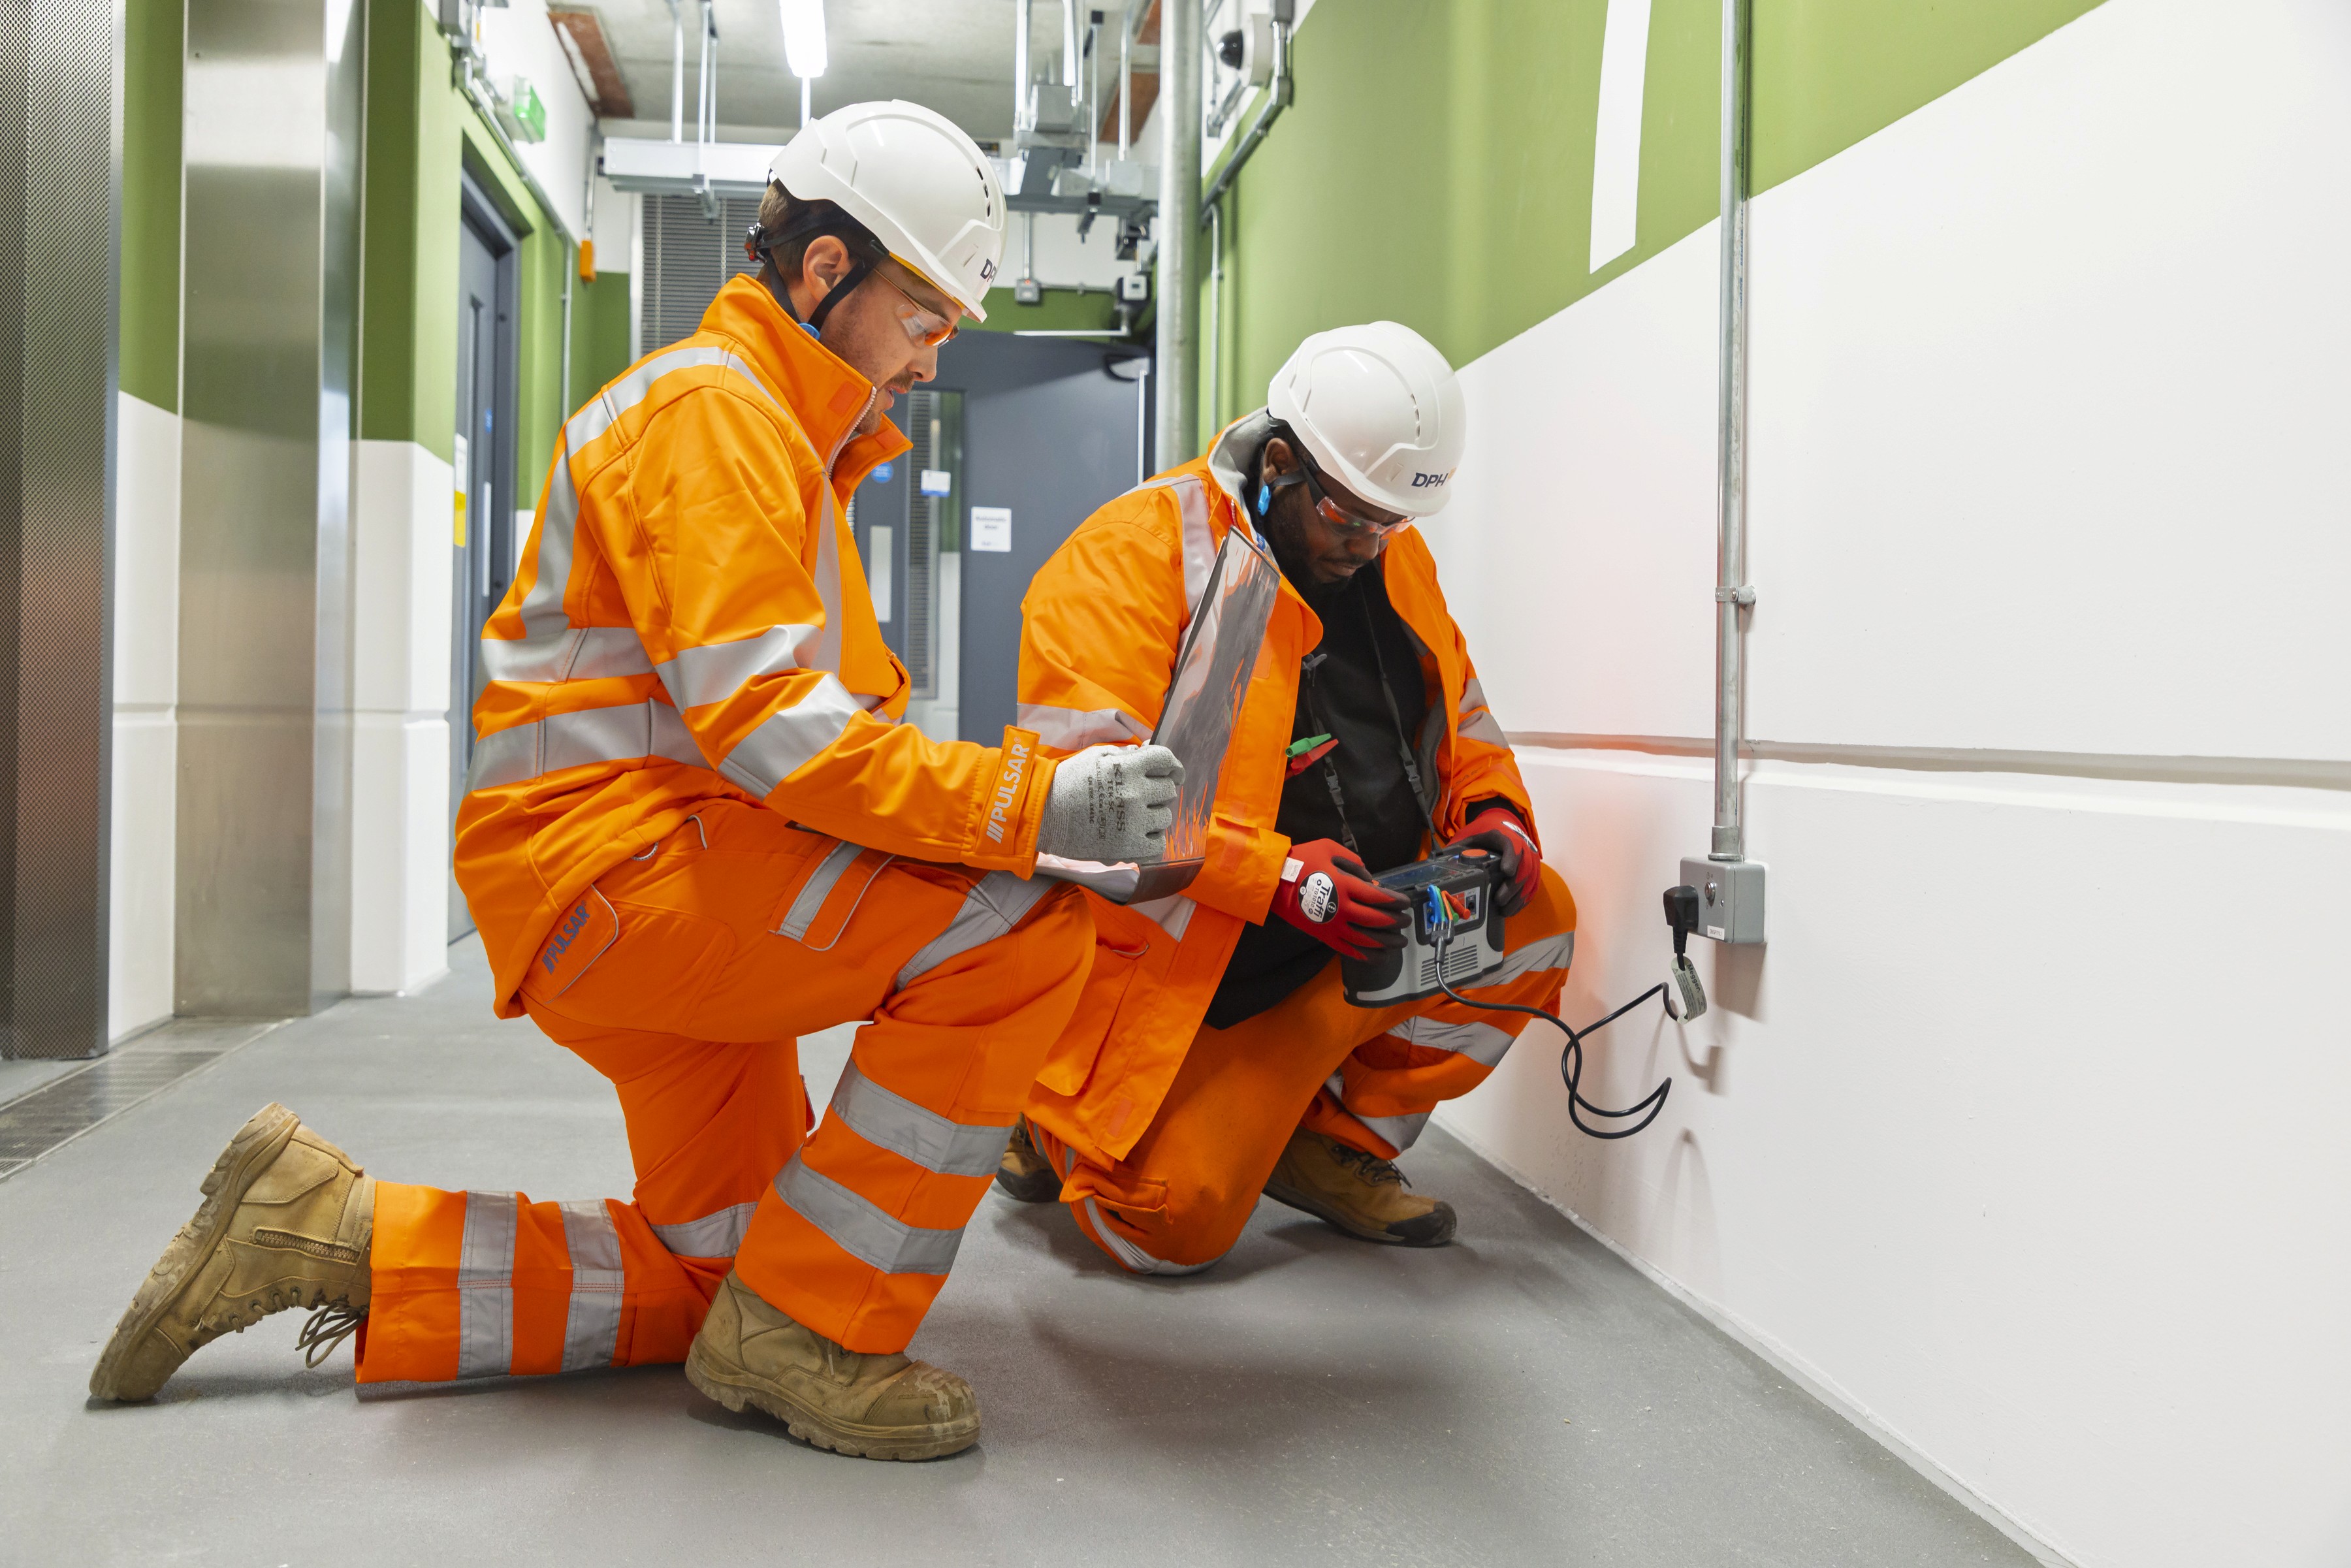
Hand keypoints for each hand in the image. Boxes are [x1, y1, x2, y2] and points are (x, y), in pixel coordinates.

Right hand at [1036, 744, 1183, 863]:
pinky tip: (1140, 835)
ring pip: (1165, 817)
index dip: (1173, 765)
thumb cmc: (1067, 782)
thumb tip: (1148, 749)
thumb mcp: (1096, 756)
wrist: (1043, 815)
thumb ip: (1126, 754)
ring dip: (1154, 815)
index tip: (1174, 773)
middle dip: (1159, 790)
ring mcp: (1133, 822)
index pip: (1166, 759)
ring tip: (1136, 816)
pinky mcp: (1128, 848)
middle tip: (1144, 795)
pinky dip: (1152, 841)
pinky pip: (1158, 845)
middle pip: (1168, 790)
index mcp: (1127, 767)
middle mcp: (1134, 793)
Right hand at [1269, 839, 1407, 959]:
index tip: (1405, 902)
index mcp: (1344, 885)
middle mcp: (1341, 908)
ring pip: (1366, 939)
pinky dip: (1366, 955)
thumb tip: (1370, 880)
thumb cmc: (1301, 859)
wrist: (1272, 881)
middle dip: (1396, 921)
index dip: (1396, 901)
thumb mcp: (1329, 849)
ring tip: (1399, 942)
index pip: (1378, 897)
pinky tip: (1379, 956)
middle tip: (1406, 921)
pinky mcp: (1324, 937)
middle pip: (1376, 919)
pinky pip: (1349, 950)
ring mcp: (1332, 926)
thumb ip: (1353, 862)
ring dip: (1386, 941)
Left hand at [1443, 806, 1539, 915]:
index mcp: (1502, 836)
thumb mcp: (1469, 838)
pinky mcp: (1533, 871)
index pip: (1511, 844)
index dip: (1511, 858)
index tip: (1506, 871)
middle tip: (1499, 900)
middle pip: (1524, 867)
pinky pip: (1533, 887)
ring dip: (1518, 898)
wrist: (1501, 827)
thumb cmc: (1482, 837)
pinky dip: (1523, 900)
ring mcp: (1529, 859)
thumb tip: (1437, 864)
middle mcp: (1520, 847)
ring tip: (1504, 910)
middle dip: (1512, 887)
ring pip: (1530, 880)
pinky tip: (1512, 909)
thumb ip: (1457, 850)